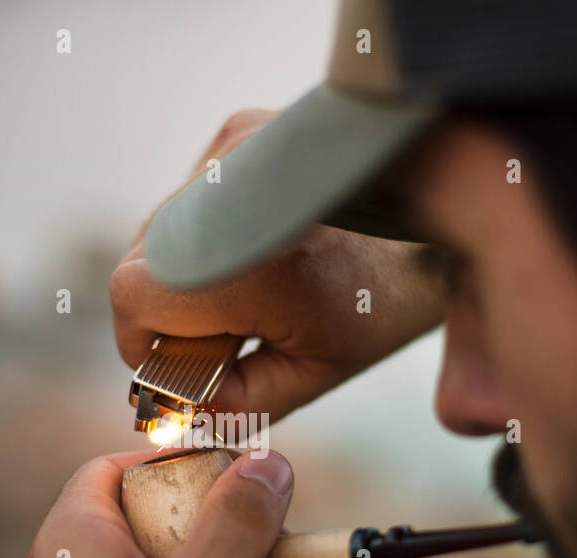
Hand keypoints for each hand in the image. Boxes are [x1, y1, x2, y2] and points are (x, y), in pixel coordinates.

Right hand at [110, 109, 446, 422]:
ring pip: (159, 227)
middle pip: (142, 262)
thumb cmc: (381, 303)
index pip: (135, 296)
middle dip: (167, 311)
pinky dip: (203, 232)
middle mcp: (233, 191)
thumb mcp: (313, 372)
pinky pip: (186, 196)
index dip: (141, 341)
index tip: (172, 368)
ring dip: (183, 270)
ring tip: (247, 292)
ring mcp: (234, 148)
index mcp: (251, 264)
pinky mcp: (239, 128)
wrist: (441, 217)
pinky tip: (255, 248)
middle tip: (219, 337)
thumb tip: (177, 410)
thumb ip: (237, 400)